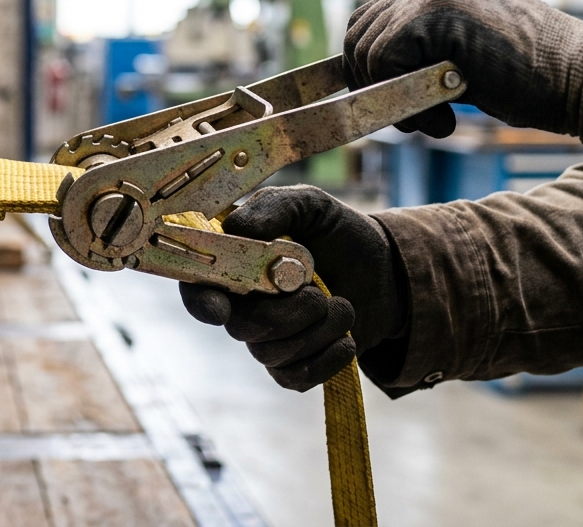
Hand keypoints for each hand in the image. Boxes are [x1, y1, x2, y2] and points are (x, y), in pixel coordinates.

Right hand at [178, 187, 405, 391]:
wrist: (385, 270)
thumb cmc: (336, 232)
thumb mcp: (309, 205)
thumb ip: (274, 208)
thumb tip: (237, 227)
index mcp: (234, 264)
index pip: (197, 289)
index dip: (201, 302)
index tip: (222, 308)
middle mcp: (242, 305)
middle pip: (239, 328)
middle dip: (286, 313)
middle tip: (317, 292)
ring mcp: (267, 339)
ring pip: (270, 354)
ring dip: (316, 331)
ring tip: (342, 306)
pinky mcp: (293, 365)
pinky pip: (294, 378)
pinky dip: (327, 358)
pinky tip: (345, 337)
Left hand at [344, 0, 582, 137]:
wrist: (581, 77)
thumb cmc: (527, 78)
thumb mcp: (456, 58)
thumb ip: (415, 54)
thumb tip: (361, 81)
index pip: (367, 24)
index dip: (368, 71)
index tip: (396, 104)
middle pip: (357, 36)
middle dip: (373, 87)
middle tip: (416, 119)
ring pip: (367, 53)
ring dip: (393, 101)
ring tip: (438, 121)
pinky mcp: (434, 13)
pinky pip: (383, 61)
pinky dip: (406, 102)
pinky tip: (446, 120)